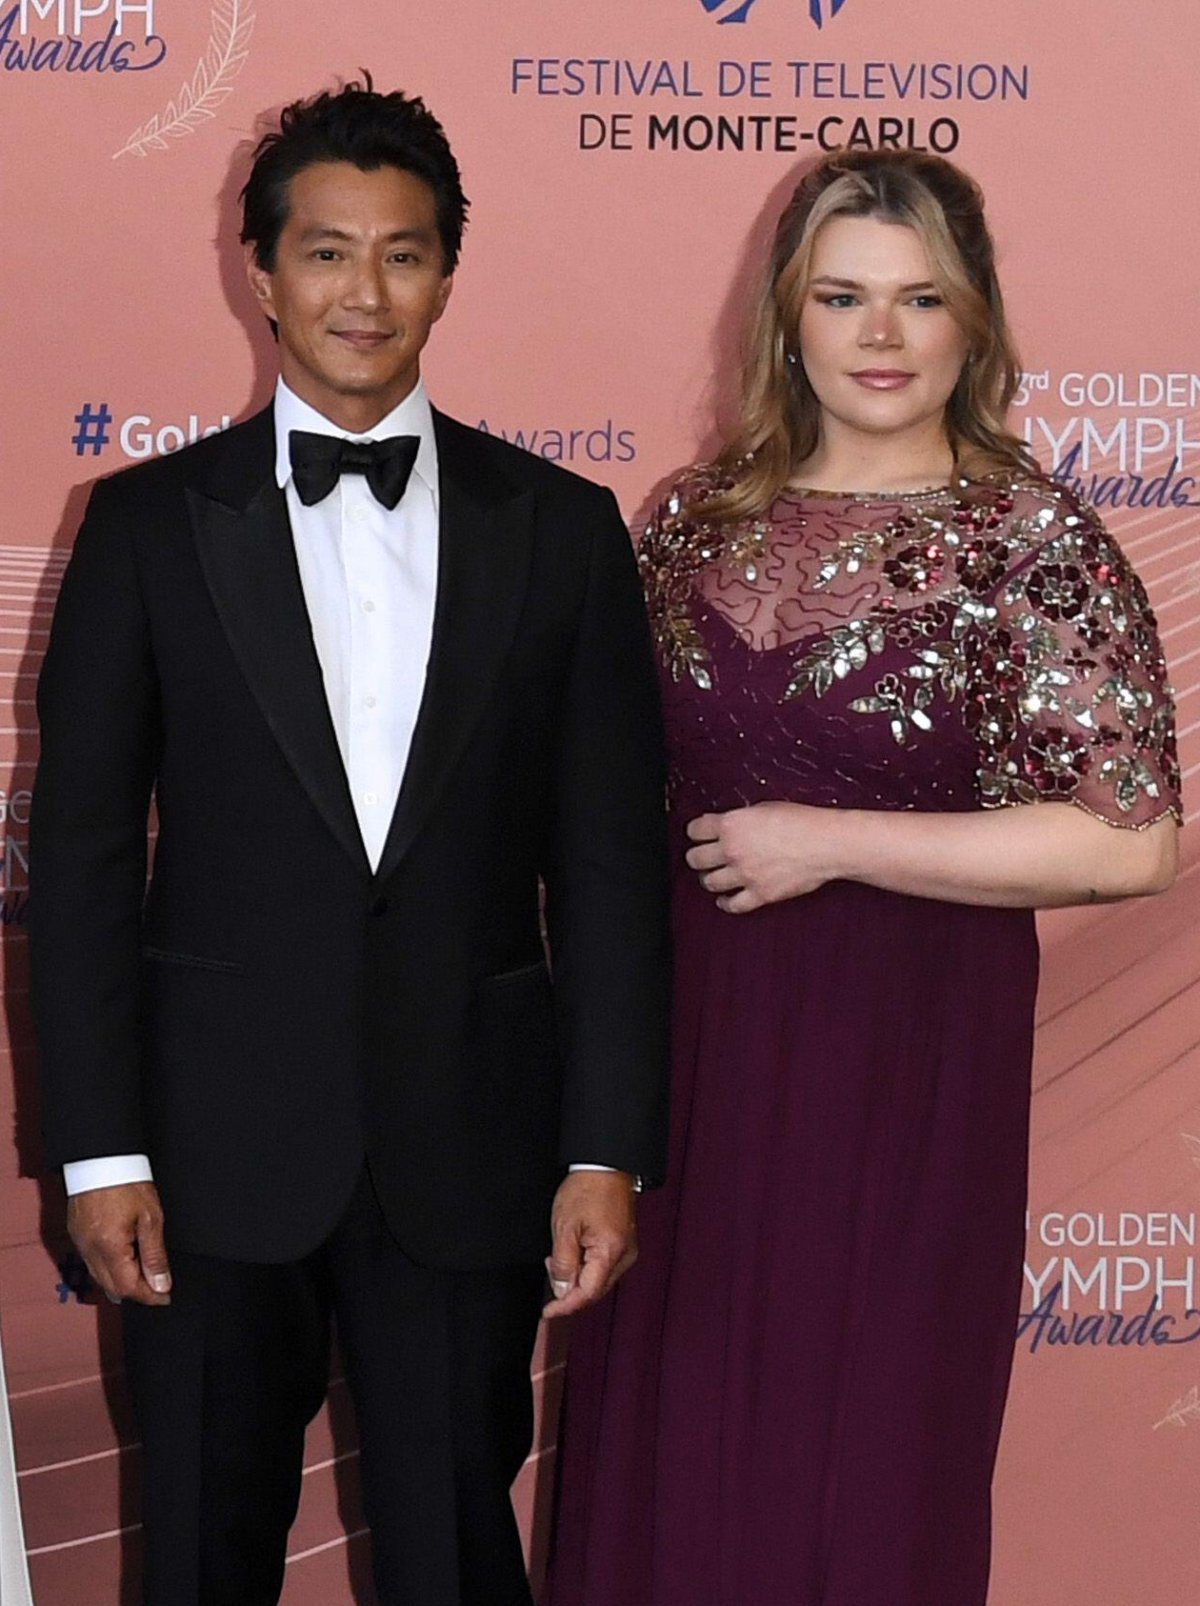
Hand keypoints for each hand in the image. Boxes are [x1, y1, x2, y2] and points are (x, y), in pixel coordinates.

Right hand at [68, 1182, 171, 1306]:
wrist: (100, 1158)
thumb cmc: (127, 1181)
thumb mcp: (150, 1217)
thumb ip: (155, 1254)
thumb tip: (161, 1284)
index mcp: (109, 1247)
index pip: (129, 1287)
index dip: (149, 1296)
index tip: (165, 1297)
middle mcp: (90, 1250)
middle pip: (112, 1288)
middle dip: (136, 1293)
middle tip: (159, 1289)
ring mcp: (80, 1243)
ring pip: (100, 1278)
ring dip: (122, 1283)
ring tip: (145, 1278)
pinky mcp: (77, 1235)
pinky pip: (92, 1264)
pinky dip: (109, 1270)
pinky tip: (123, 1264)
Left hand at [543, 1171, 637, 1319]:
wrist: (605, 1166)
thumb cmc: (587, 1189)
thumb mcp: (565, 1227)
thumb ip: (563, 1263)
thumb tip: (562, 1290)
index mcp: (610, 1252)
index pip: (588, 1293)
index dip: (566, 1306)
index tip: (549, 1311)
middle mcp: (624, 1256)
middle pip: (595, 1290)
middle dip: (569, 1290)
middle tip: (550, 1273)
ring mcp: (626, 1250)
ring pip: (598, 1280)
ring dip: (577, 1278)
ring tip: (558, 1258)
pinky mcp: (624, 1245)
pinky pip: (603, 1267)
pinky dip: (585, 1267)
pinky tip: (573, 1254)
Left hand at [686, 801, 839, 912]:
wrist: (826, 844)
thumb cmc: (802, 822)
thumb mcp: (764, 808)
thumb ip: (740, 819)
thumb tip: (726, 824)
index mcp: (732, 825)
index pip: (695, 830)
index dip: (696, 832)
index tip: (699, 834)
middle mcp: (733, 850)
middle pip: (695, 859)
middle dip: (698, 857)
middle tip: (703, 856)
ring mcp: (745, 874)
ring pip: (709, 883)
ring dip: (710, 879)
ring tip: (716, 876)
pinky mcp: (760, 894)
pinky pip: (733, 905)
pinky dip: (726, 903)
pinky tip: (725, 899)